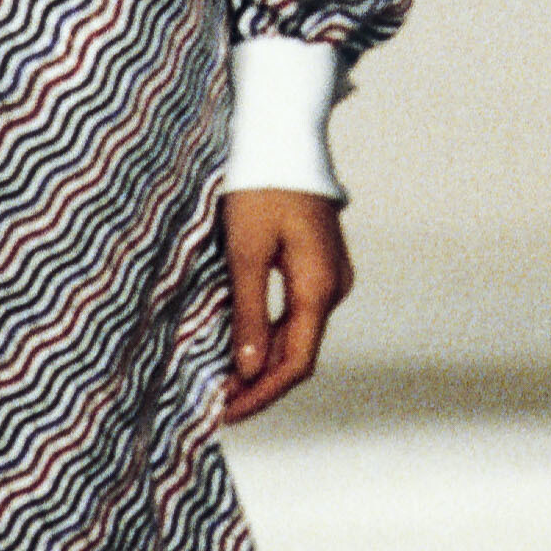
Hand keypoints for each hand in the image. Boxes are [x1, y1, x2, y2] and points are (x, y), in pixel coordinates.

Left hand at [220, 189, 351, 423]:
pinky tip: (242, 345)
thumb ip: (249, 312)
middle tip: (217, 406)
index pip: (296, 363)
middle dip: (259, 384)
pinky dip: (269, 335)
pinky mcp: (317, 264)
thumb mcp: (245, 251)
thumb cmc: (260, 187)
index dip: (261, 395)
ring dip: (263, 362)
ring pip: (298, 335)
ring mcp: (329, 275)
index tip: (225, 413)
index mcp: (319, 287)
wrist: (282, 137)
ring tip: (223, 382)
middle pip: (299, 353)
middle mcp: (332, 287)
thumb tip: (250, 370)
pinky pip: (296, 312)